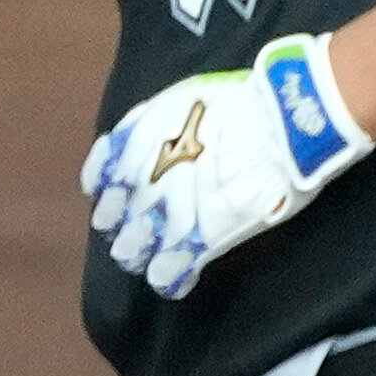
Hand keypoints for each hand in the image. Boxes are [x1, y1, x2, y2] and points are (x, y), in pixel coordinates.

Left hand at [83, 33, 370, 300]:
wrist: (276, 122)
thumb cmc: (243, 102)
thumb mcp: (187, 99)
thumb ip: (163, 124)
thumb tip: (168, 142)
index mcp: (135, 142)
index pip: (99, 178)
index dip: (108, 190)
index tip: (117, 194)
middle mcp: (140, 180)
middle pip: (111, 219)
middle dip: (123, 225)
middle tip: (142, 227)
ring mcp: (164, 213)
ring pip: (131, 250)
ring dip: (140, 252)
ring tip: (155, 253)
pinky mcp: (195, 242)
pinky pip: (166, 273)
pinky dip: (168, 277)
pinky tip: (174, 277)